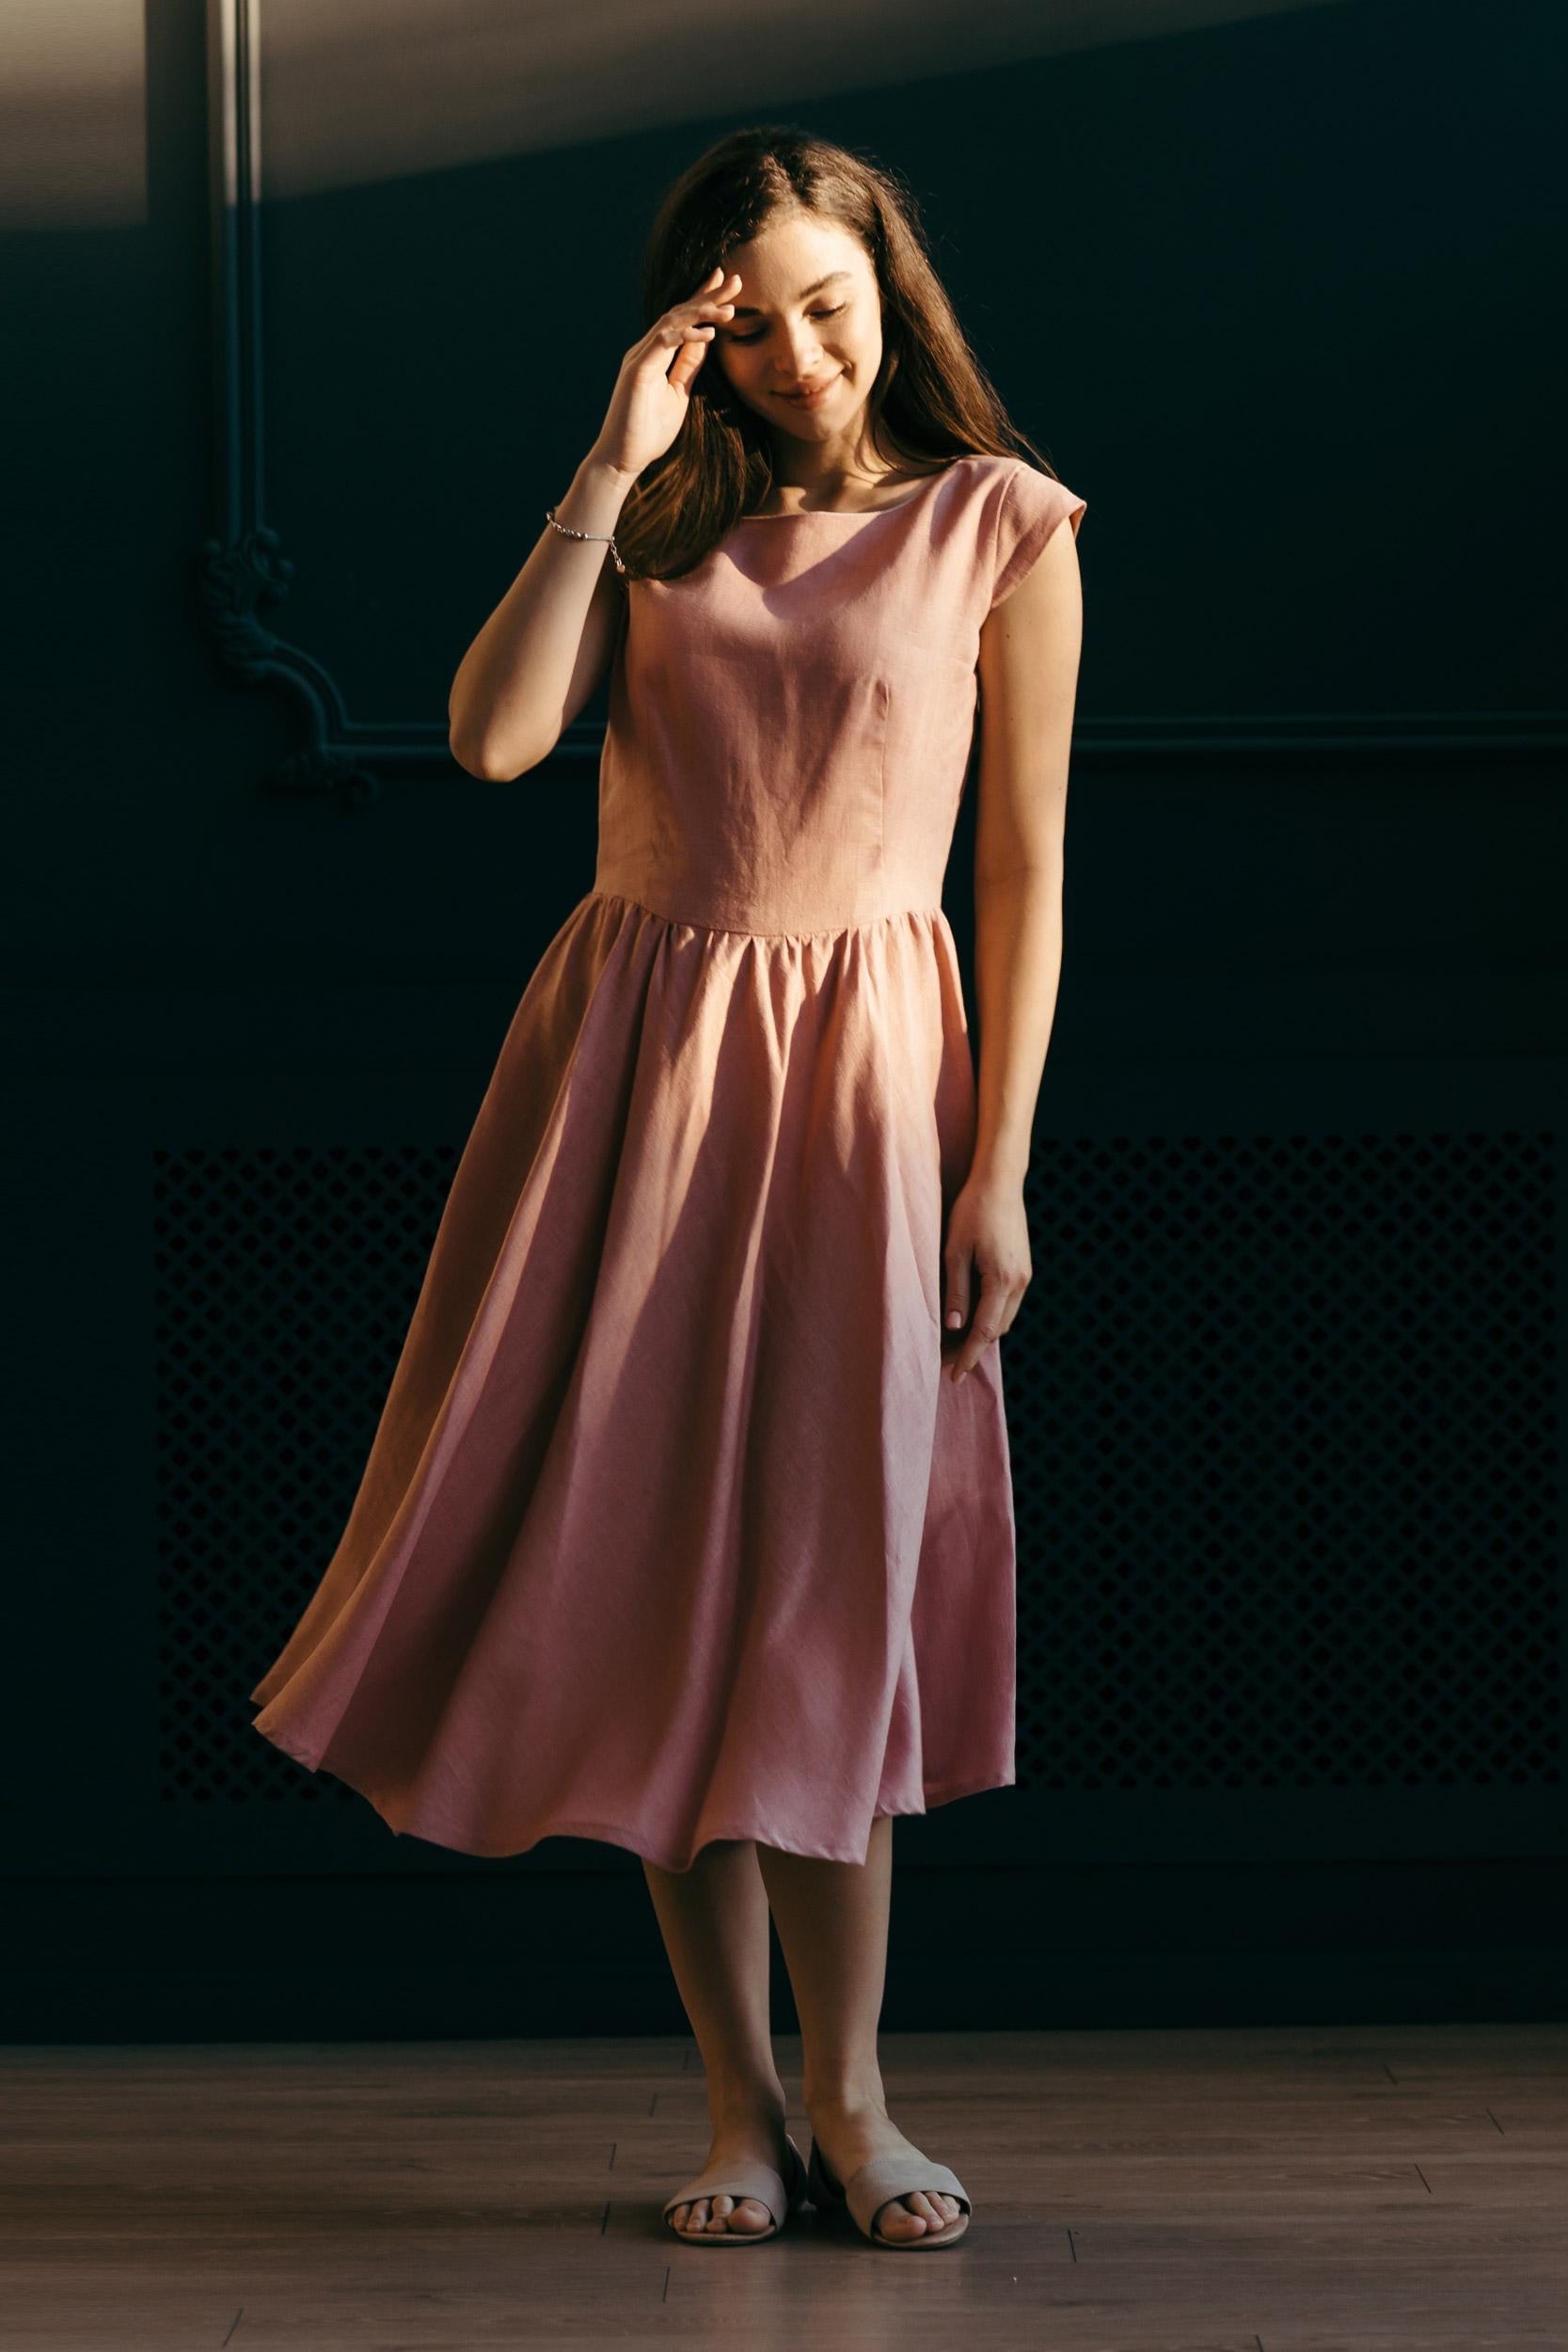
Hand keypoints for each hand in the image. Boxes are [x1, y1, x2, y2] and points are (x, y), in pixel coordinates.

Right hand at [591, 267, 740, 482]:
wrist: (622, 459)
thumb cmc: (647, 432)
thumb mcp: (678, 394)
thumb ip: (688, 366)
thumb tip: (706, 342)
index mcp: (655, 355)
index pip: (682, 320)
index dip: (703, 299)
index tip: (725, 284)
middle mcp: (645, 349)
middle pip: (679, 313)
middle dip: (707, 295)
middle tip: (735, 280)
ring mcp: (639, 357)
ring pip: (672, 322)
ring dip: (701, 311)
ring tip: (729, 307)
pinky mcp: (636, 370)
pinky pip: (663, 343)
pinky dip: (686, 335)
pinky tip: (709, 333)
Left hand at [941, 1175, 1030, 1381]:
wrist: (1000, 1183)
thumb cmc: (972, 1212)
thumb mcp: (954, 1251)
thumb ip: (956, 1291)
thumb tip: (954, 1326)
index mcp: (1002, 1280)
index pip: (984, 1330)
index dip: (968, 1355)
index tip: (955, 1375)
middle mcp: (1019, 1282)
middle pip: (998, 1329)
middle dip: (974, 1348)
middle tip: (946, 1360)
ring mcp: (1025, 1276)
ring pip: (1005, 1318)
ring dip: (983, 1332)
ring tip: (955, 1341)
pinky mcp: (1024, 1268)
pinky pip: (1008, 1303)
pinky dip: (991, 1315)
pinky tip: (971, 1316)